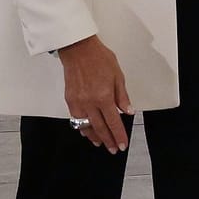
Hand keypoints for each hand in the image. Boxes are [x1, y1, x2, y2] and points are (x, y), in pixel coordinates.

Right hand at [56, 35, 132, 153]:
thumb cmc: (99, 59)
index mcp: (104, 97)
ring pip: (85, 126)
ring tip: (101, 143)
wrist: (78, 50)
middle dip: (108, 140)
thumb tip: (128, 111)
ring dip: (94, 136)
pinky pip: (75, 118)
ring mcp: (77, 102)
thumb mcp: (118, 76)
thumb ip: (122, 96)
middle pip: (99, 127)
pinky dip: (81, 127)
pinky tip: (86, 131)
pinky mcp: (69, 99)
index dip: (118, 135)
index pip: (113, 122)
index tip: (122, 144)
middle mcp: (89, 102)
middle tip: (114, 149)